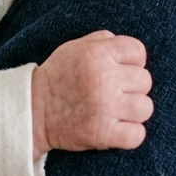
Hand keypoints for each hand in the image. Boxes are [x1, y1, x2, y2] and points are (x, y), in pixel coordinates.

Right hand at [31, 30, 153, 159]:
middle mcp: (103, 78)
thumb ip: (101, 41)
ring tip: (113, 110)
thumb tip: (129, 50)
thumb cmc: (56, 77)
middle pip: (144, 80)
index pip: (137, 51)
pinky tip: (114, 128)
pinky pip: (138, 134)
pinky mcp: (104, 133)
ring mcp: (105, 107)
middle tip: (111, 92)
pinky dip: (129, 134)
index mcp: (96, 54)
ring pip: (145, 108)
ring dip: (132, 111)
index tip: (117, 70)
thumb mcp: (72, 48)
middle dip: (130, 86)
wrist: (31, 110)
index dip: (131, 61)